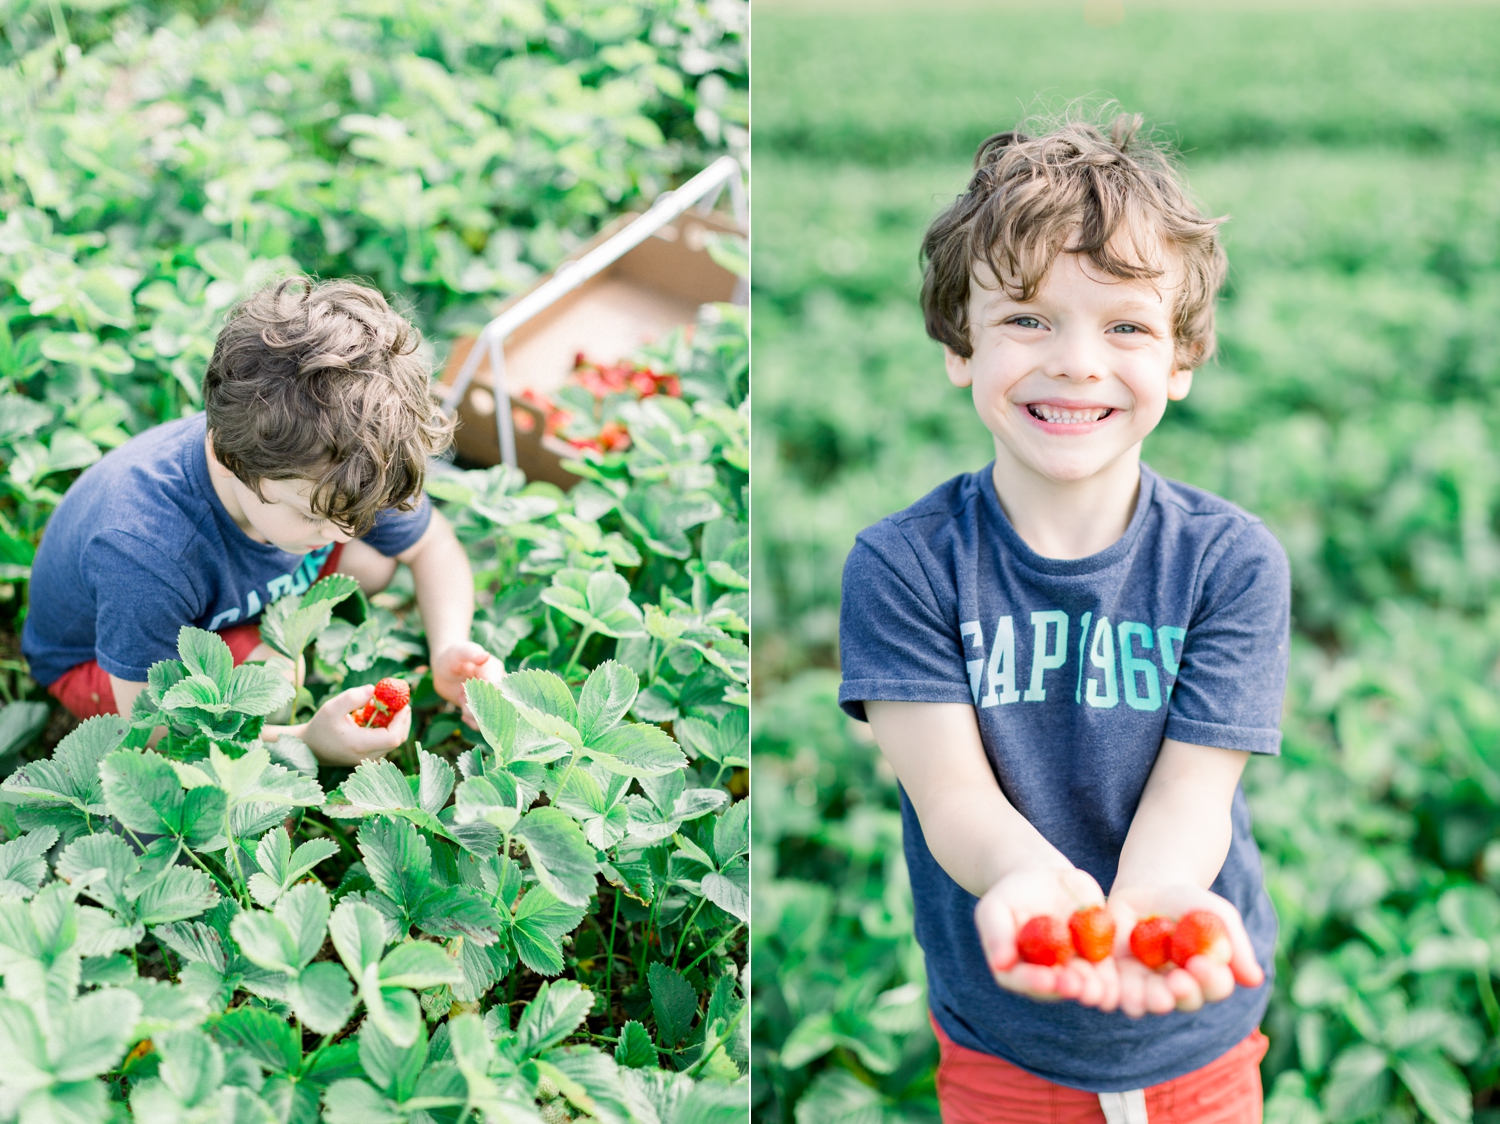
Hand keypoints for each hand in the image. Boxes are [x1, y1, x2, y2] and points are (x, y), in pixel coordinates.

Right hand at [290, 683, 412, 766]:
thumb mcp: (331, 708)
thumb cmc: (320, 726)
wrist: (310, 747)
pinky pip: (387, 742)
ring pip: (394, 741)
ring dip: (397, 722)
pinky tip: (381, 714)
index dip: (402, 720)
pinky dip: (389, 727)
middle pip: (398, 739)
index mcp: (360, 746)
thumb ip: (352, 698)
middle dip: (403, 719)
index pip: (393, 737)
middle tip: (402, 701)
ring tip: (390, 705)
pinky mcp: (369, 757)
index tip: (403, 704)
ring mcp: (369, 759)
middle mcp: (368, 757)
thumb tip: (373, 689)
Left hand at [430, 641, 500, 723]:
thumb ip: (472, 653)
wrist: (445, 669)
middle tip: (462, 693)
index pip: (498, 687)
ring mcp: (491, 700)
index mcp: (495, 671)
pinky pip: (483, 725)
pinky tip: (462, 711)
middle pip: (497, 706)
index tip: (468, 689)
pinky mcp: (483, 710)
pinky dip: (472, 722)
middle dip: (476, 705)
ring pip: (490, 718)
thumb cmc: (453, 656)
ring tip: (461, 697)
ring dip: (472, 713)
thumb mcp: (460, 651)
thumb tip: (485, 656)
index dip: (485, 693)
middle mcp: (498, 687)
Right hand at [974, 867, 1120, 1011]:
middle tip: (1076, 986)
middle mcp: (1045, 974)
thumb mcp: (996, 906)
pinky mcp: (1095, 956)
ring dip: (1091, 989)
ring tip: (1098, 989)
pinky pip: (1105, 970)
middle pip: (1056, 986)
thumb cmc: (1012, 893)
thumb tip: (1001, 964)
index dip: (1035, 982)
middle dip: (1068, 988)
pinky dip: (1111, 978)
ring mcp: (1072, 967)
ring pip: (1083, 983)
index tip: (1047, 979)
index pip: (1022, 979)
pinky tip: (1116, 984)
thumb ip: (996, 933)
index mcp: (1016, 968)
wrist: (1043, 876)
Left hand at [1107, 885, 1263, 1017]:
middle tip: (1176, 981)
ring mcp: (1142, 987)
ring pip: (1143, 1004)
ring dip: (1145, 1000)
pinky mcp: (1112, 978)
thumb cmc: (1187, 902)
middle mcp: (1175, 991)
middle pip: (1180, 1001)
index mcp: (1205, 979)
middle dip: (1180, 993)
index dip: (1209, 979)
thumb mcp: (1214, 913)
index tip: (1202, 964)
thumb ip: (1235, 943)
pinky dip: (1107, 991)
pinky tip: (1107, 987)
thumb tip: (1254, 979)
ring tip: (1144, 991)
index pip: (1213, 987)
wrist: (1144, 889)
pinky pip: (1108, 992)